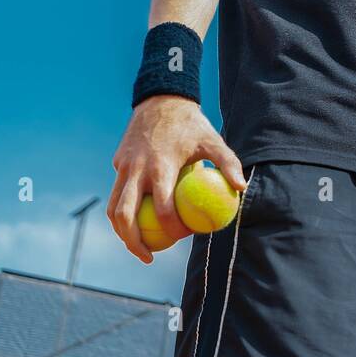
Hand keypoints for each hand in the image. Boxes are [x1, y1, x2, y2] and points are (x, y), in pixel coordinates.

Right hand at [107, 95, 247, 263]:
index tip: (183, 237)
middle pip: (126, 215)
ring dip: (122, 232)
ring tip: (138, 247)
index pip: (162, 208)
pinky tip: (137, 222)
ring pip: (113, 208)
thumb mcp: (213, 140)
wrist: (161, 99)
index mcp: (160, 166)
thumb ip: (228, 163)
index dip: (171, 229)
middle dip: (134, 241)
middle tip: (149, 257)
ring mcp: (123, 167)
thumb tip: (241, 189)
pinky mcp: (118, 164)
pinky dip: (122, 211)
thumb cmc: (192, 125)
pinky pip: (116, 193)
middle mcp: (137, 169)